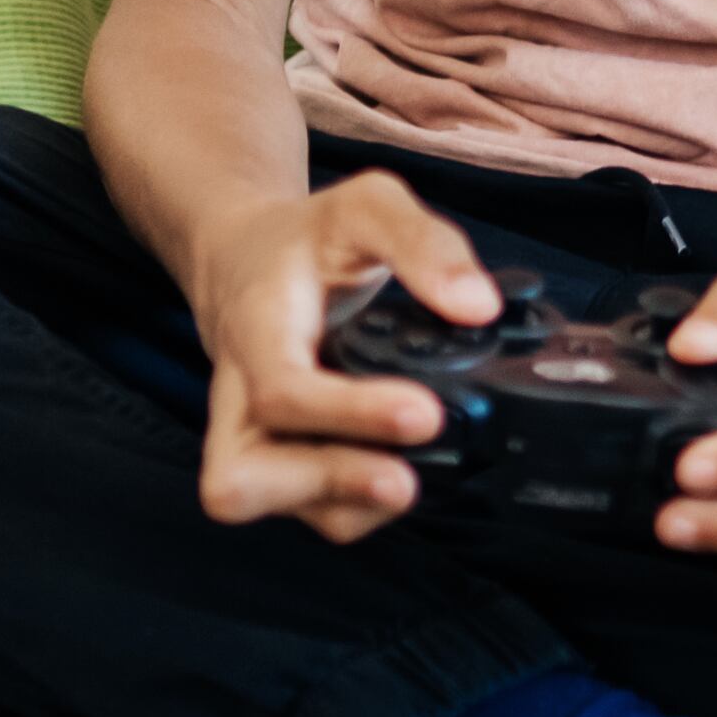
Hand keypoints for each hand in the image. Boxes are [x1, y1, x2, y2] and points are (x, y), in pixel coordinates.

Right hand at [186, 169, 505, 543]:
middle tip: (404, 478)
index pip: (281, 391)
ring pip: (270, 505)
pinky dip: (355, 507)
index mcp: (255, 329)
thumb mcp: (365, 205)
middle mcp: (238, 397)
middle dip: (326, 486)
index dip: (350, 413)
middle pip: (239, 479)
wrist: (246, 259)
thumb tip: (479, 307)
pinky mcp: (280, 462)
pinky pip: (308, 510)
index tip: (425, 412)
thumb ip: (424, 243)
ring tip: (407, 481)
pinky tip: (401, 471)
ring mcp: (253, 437)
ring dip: (343, 505)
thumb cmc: (308, 239)